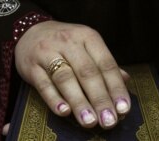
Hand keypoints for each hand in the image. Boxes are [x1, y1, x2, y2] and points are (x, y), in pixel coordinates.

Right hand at [14, 21, 130, 128]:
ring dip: (79, 102)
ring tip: (90, 121)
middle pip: (88, 72)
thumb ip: (105, 64)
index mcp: (88, 37)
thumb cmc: (66, 44)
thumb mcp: (87, 46)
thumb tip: (126, 80)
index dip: (116, 87)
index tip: (123, 108)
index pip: (106, 64)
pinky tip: (64, 112)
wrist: (32, 31)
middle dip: (100, 99)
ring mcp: (48, 52)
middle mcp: (69, 42)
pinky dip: (54, 99)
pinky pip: (44, 84)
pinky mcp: (31, 66)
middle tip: (109, 120)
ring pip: (66, 78)